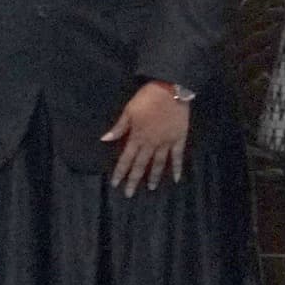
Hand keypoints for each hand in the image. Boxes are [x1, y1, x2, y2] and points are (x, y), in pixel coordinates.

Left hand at [102, 81, 190, 195]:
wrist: (171, 89)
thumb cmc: (147, 97)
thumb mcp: (129, 110)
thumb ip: (119, 127)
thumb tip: (105, 139)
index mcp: (137, 137)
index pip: (126, 158)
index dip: (120, 171)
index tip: (115, 184)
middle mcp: (151, 144)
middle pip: (141, 165)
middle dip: (134, 179)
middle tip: (129, 194)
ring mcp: (166, 142)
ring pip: (158, 163)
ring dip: (154, 177)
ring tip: (151, 188)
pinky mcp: (179, 138)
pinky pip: (178, 156)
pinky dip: (177, 168)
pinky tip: (177, 179)